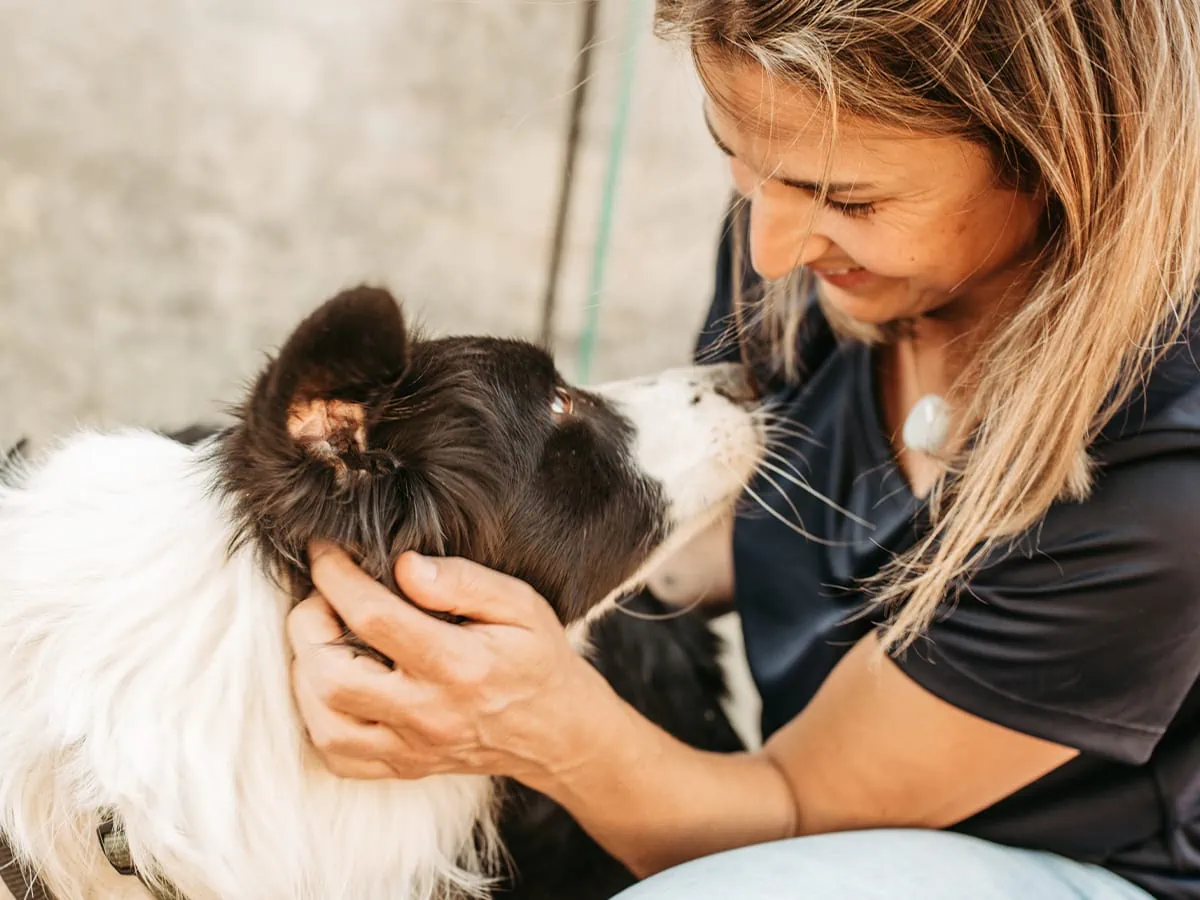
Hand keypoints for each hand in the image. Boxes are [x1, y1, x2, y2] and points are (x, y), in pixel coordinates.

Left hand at [286, 542, 614, 784]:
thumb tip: (403, 564)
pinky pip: (336, 755)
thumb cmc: (537, 657)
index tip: (324, 551)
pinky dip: (318, 717)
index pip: (374, 617)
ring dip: (306, 671)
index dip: (336, 576)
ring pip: (324, 722)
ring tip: (323, 636)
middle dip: (308, 624)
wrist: (558, 730)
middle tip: (323, 596)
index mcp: (459, 665)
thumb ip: (463, 580)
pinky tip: (332, 683)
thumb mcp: (520, 603)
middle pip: (331, 676)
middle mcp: (429, 714)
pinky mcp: (402, 767)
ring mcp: (411, 748)